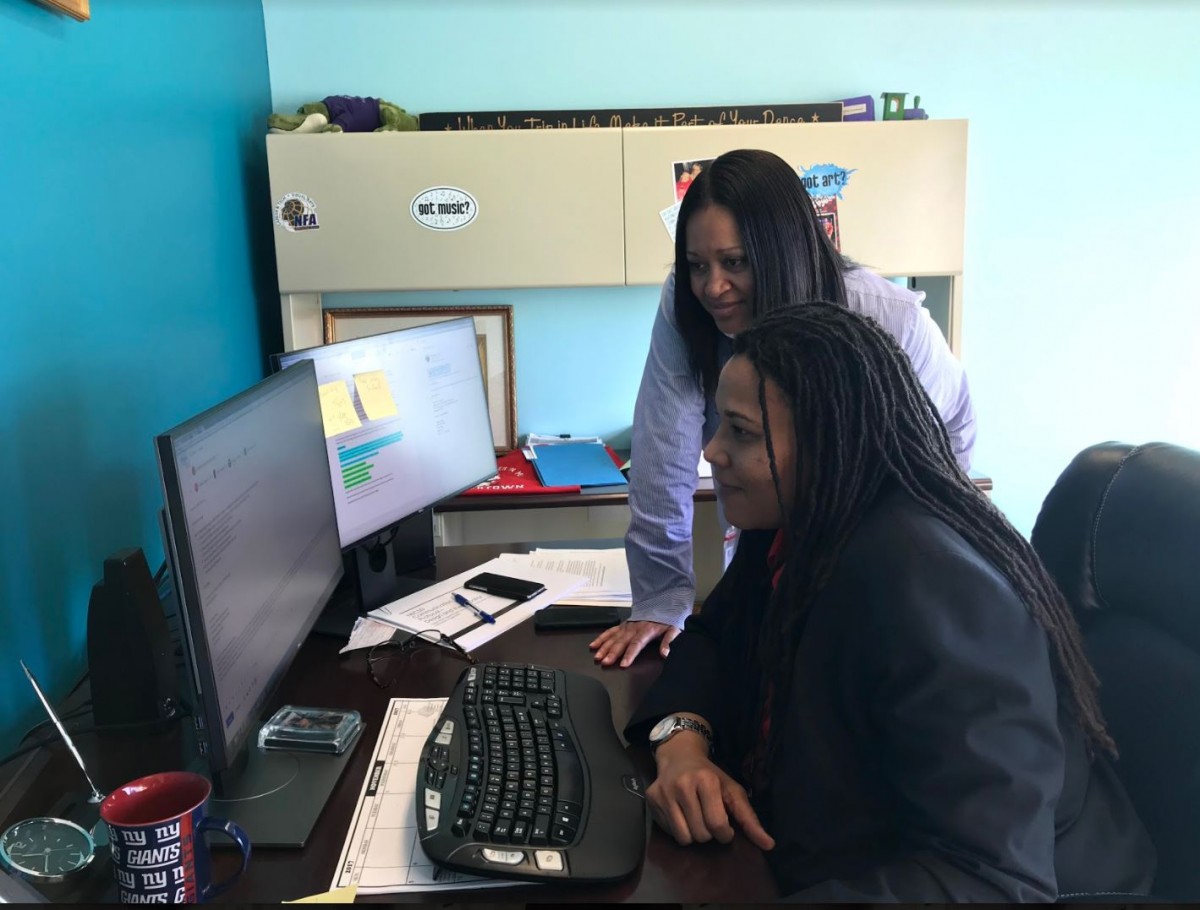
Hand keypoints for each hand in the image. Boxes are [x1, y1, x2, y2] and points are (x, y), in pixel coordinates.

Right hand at [590, 620, 680, 667]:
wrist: (661, 603)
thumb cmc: (666, 619)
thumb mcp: (673, 629)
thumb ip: (669, 641)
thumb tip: (665, 653)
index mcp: (646, 631)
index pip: (636, 644)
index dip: (629, 654)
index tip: (623, 664)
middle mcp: (634, 628)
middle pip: (621, 642)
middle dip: (612, 653)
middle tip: (605, 662)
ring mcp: (626, 627)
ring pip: (613, 638)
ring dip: (604, 647)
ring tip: (597, 656)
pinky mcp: (622, 625)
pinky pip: (610, 631)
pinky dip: (601, 638)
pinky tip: (594, 645)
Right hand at [647, 735, 774, 850]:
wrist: (679, 755)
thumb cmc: (710, 775)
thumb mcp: (732, 790)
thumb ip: (750, 819)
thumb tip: (769, 845)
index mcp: (706, 781)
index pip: (717, 826)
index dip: (725, 833)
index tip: (726, 826)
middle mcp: (683, 785)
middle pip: (701, 835)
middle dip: (709, 833)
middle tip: (709, 819)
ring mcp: (664, 793)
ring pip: (684, 838)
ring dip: (694, 835)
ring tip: (696, 819)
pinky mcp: (652, 800)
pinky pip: (670, 833)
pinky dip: (679, 830)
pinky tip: (682, 815)